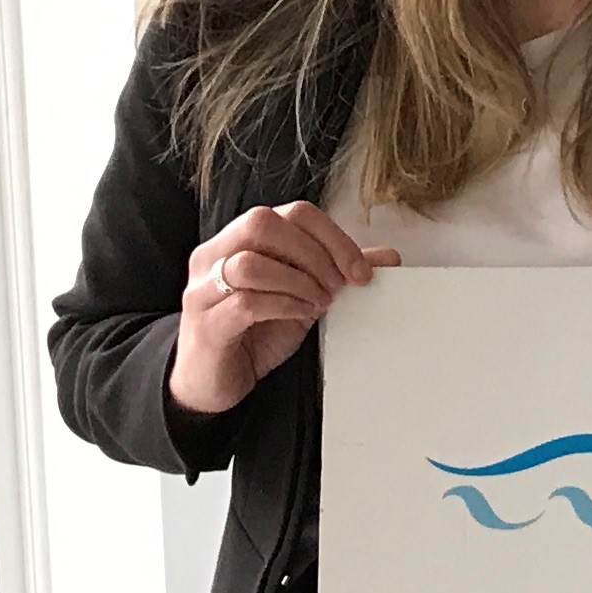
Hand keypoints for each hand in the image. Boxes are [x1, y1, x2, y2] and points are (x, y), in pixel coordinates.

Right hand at [169, 201, 395, 417]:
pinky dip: (285, 306)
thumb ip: (339, 272)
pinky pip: (245, 303)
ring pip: (249, 263)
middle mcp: (214, 255)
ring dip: (298, 281)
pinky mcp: (205, 324)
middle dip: (313, 254)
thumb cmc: (256, 332)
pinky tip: (302, 315)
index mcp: (240, 240)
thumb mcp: (305, 295)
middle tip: (338, 285)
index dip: (332, 236)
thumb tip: (388, 257)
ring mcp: (203, 289)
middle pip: (262, 223)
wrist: (215, 380)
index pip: (291, 213)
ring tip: (319, 303)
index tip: (360, 271)